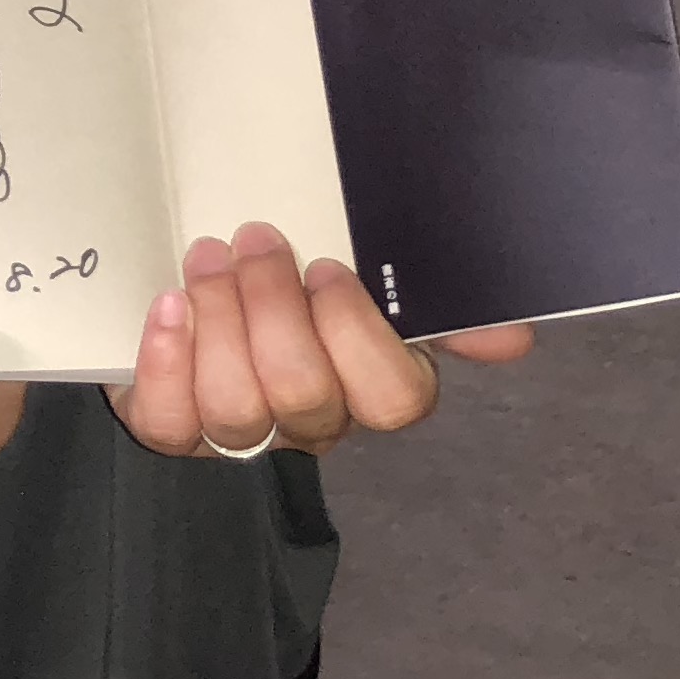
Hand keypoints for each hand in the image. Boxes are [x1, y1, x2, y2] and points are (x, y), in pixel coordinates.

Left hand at [110, 224, 533, 460]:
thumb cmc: (297, 301)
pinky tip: (166, 307)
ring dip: (218, 320)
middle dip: (274, 307)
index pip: (394, 399)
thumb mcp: (371, 292)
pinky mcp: (172, 433)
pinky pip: (168, 422)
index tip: (325, 268)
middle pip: (303, 393)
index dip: (356, 333)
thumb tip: (514, 337)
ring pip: (235, 408)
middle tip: (254, 240)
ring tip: (206, 260)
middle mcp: (310, 425)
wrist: (202, 313)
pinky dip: (165, 359)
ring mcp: (239, 438)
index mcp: (368, 389)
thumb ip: (440, 311)